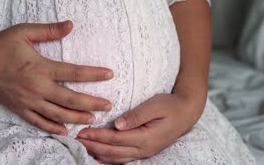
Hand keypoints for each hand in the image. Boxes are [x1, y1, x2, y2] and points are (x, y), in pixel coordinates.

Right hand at [0, 21, 112, 134]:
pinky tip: (66, 131)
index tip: (110, 74)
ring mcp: (28, 101)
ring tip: (93, 119)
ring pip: (57, 114)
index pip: (74, 72)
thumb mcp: (25, 32)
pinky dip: (53, 127)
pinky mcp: (19, 108)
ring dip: (77, 118)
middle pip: (70, 99)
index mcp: (41, 68)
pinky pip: (39, 122)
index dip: (94, 74)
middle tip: (108, 105)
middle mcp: (37, 87)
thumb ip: (49, 30)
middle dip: (92, 103)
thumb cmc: (0, 45)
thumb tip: (71, 25)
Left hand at [76, 93, 203, 163]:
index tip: (82, 131)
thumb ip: (137, 115)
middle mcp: (144, 149)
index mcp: (146, 138)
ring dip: (98, 153)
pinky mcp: (144, 150)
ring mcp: (145, 152)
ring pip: (116, 158)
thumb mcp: (155, 105)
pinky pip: (122, 158)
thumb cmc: (171, 105)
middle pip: (113, 152)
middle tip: (75, 140)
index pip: (116, 139)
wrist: (187, 111)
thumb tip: (118, 124)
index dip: (97, 136)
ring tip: (82, 146)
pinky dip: (108, 157)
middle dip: (93, 146)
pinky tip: (98, 153)